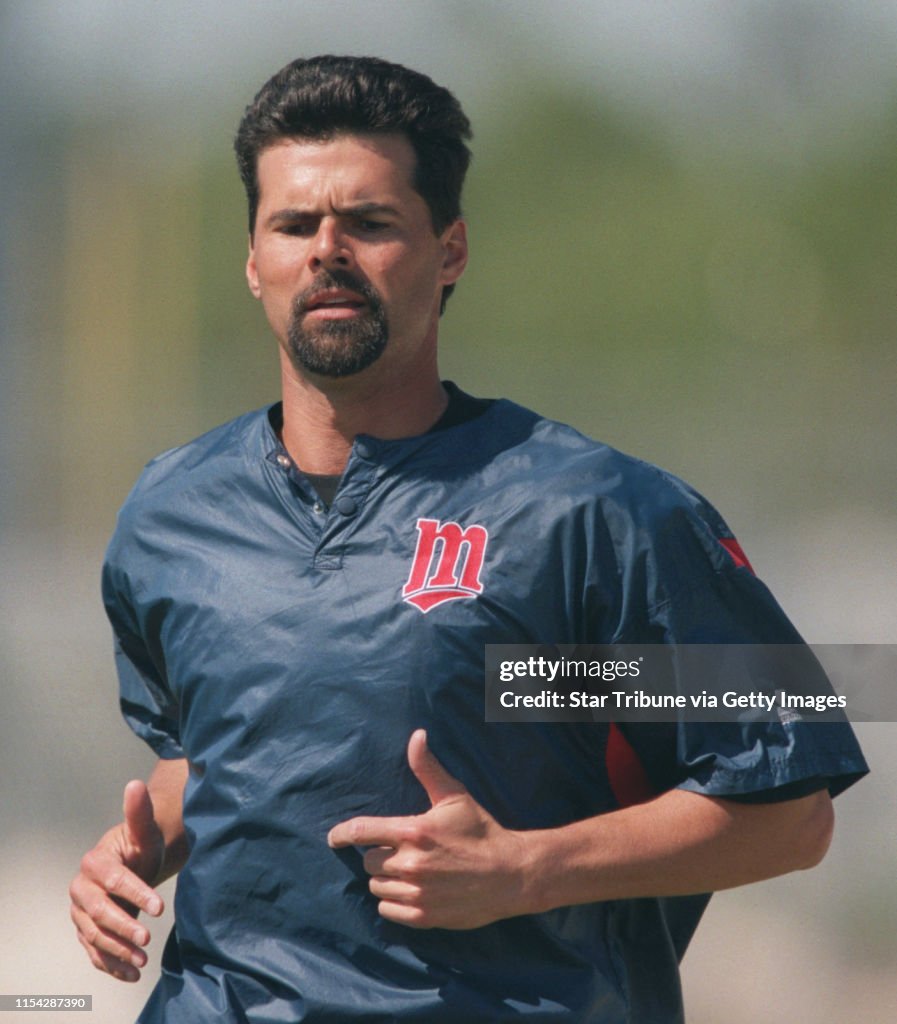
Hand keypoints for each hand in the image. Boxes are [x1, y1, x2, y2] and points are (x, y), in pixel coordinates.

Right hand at [69, 781, 164, 981]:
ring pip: (94, 936)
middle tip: (147, 938)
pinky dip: (110, 965)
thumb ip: (139, 811)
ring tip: (142, 960)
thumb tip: (135, 784)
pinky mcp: (86, 931)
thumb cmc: (142, 845)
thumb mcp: (144, 830)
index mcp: (94, 862)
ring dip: (117, 950)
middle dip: (122, 926)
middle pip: (98, 912)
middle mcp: (81, 889)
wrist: (136, 864)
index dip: (135, 893)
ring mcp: (80, 913)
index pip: (113, 880)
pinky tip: (131, 974)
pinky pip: (94, 952)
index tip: (160, 906)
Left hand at [328, 730, 528, 929]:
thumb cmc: (480, 831)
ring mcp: (416, 892)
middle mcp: (411, 863)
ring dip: (387, 879)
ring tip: (410, 871)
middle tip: (403, 852)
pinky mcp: (422, 916)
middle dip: (381, 855)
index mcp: (414, 831)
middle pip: (369, 861)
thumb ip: (428, 768)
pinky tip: (412, 890)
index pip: (362, 832)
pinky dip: (394, 901)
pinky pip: (387, 909)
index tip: (334, 838)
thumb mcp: (454, 796)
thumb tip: (417, 735)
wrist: (510, 874)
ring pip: (377, 886)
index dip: (343, 834)